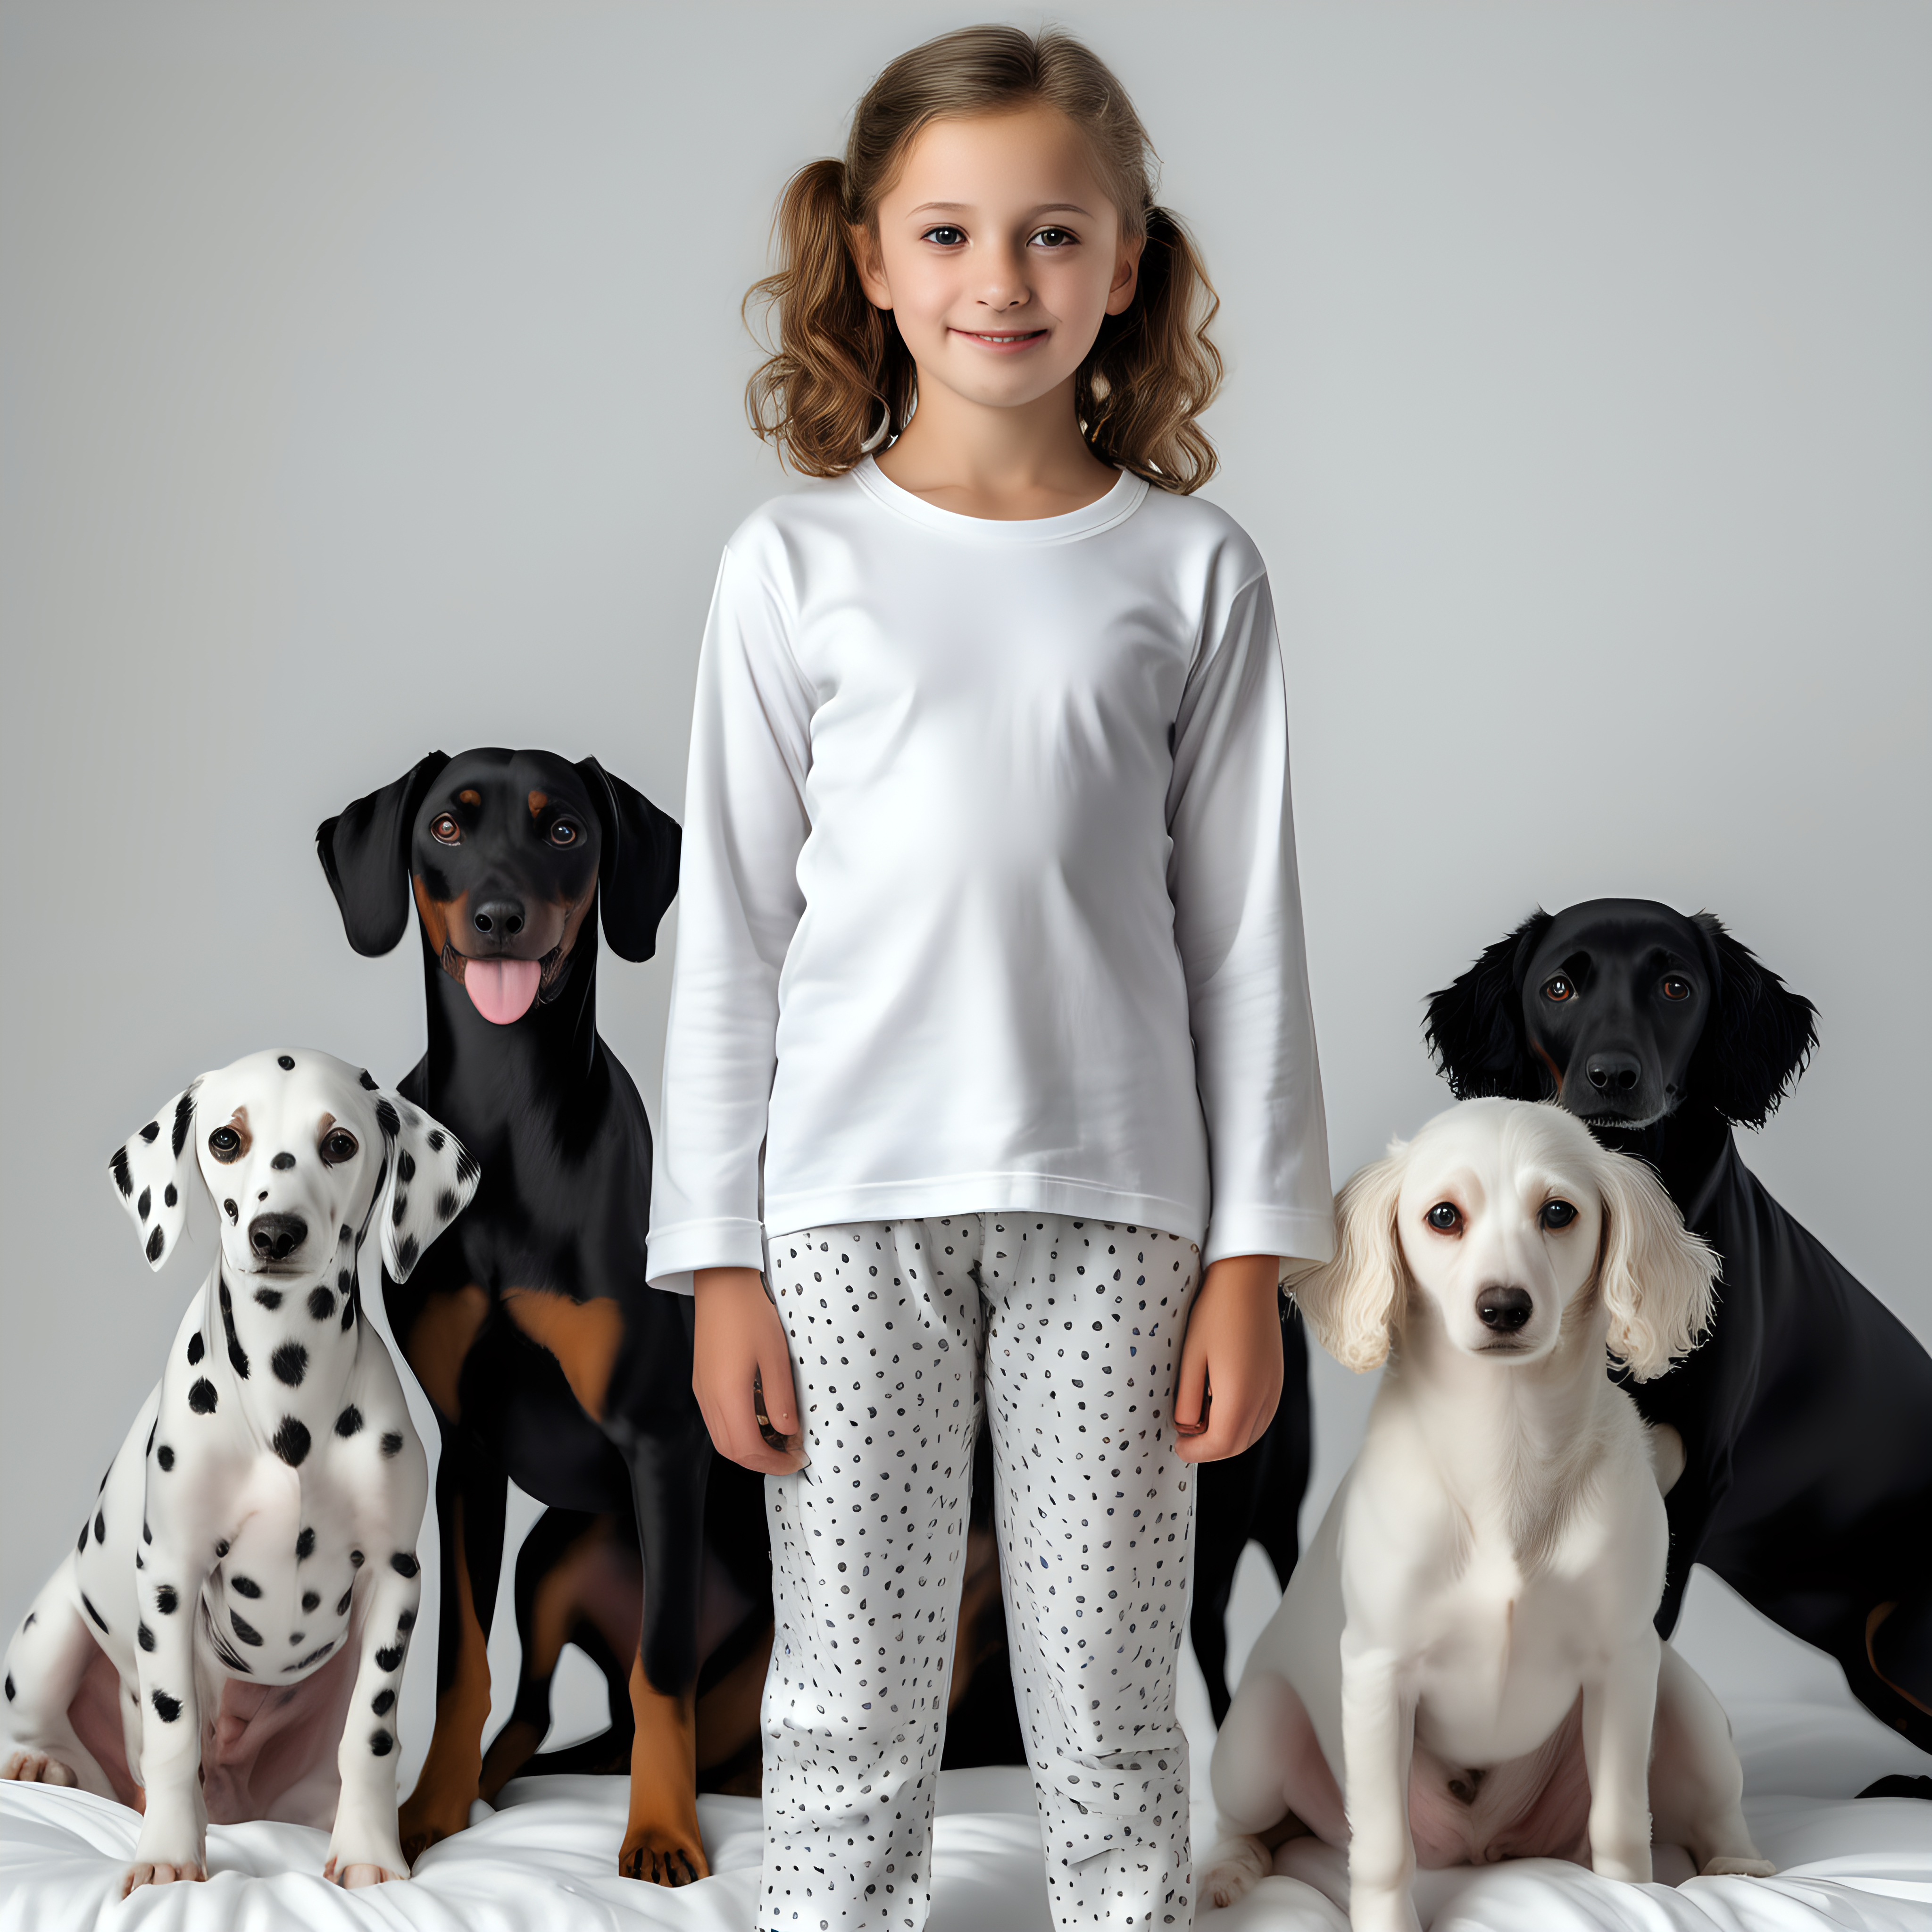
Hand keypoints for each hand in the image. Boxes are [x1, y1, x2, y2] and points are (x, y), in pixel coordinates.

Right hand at [693, 1267, 806, 1473]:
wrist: (720, 1281)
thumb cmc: (749, 1312)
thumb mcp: (775, 1356)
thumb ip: (781, 1399)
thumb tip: (789, 1432)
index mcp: (726, 1394)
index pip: (747, 1449)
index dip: (773, 1463)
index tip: (797, 1460)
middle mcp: (708, 1398)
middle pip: (730, 1450)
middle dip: (761, 1462)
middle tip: (789, 1456)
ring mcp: (701, 1389)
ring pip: (721, 1437)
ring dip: (749, 1447)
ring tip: (778, 1440)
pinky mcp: (702, 1380)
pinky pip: (717, 1419)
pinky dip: (738, 1430)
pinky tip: (759, 1417)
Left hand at [1172, 1253, 1282, 1462]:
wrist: (1247, 1279)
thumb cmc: (1215, 1312)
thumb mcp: (1190, 1357)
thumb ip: (1186, 1399)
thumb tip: (1184, 1427)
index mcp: (1239, 1395)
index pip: (1219, 1444)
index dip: (1195, 1451)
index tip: (1177, 1445)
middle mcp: (1264, 1397)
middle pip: (1238, 1445)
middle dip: (1210, 1448)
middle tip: (1185, 1435)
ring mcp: (1275, 1388)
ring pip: (1252, 1433)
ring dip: (1227, 1437)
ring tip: (1201, 1418)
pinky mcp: (1278, 1378)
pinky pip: (1263, 1416)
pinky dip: (1243, 1423)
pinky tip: (1223, 1404)